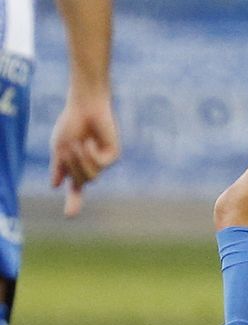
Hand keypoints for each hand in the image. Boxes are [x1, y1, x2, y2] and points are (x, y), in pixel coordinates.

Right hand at [49, 91, 119, 217]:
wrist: (85, 107)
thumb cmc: (71, 124)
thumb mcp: (60, 148)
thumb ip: (59, 167)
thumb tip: (56, 186)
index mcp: (77, 167)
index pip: (76, 190)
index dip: (74, 202)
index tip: (70, 216)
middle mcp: (91, 166)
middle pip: (81, 182)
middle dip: (72, 167)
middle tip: (67, 149)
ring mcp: (103, 162)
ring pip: (92, 177)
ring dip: (81, 162)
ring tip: (78, 144)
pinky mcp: (114, 155)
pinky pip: (101, 165)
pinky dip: (91, 155)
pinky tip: (91, 142)